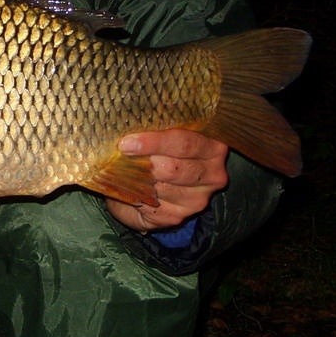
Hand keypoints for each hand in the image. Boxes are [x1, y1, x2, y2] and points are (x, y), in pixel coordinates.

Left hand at [105, 129, 229, 232]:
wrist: (153, 186)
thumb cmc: (159, 152)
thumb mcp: (162, 133)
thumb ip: (157, 126)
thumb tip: (129, 120)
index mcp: (213, 147)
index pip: (185, 143)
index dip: (154, 142)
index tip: (127, 142)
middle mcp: (214, 174)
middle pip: (174, 168)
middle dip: (144, 162)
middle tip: (121, 154)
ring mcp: (199, 199)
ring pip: (161, 188)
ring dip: (137, 179)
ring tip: (122, 168)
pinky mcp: (180, 216)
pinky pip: (152, 205)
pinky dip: (136, 195)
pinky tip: (129, 186)